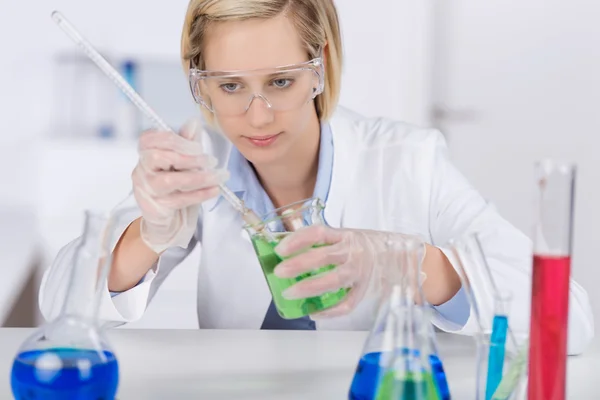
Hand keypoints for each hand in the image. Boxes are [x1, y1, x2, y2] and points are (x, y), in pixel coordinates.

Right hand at [132, 118, 228, 253]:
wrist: (170, 221)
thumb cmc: (177, 188)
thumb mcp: (184, 163)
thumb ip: (187, 143)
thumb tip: (193, 122)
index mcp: (146, 153)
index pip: (150, 138)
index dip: (176, 140)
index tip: (198, 146)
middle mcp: (141, 170)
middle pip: (157, 156)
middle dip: (188, 158)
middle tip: (212, 161)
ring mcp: (146, 190)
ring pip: (170, 180)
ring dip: (199, 177)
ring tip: (219, 176)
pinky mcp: (155, 208)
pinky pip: (178, 199)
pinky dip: (200, 194)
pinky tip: (214, 189)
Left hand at [273, 225, 424, 317]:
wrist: (407, 258)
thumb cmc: (371, 247)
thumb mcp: (351, 237)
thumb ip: (328, 243)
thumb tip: (291, 252)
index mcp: (347, 235)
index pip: (319, 233)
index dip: (298, 239)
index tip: (280, 248)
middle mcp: (354, 251)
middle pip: (323, 256)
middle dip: (298, 264)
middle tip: (280, 272)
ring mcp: (361, 272)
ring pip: (333, 280)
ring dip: (309, 287)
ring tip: (291, 293)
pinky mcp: (366, 290)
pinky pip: (347, 303)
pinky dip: (329, 310)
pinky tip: (314, 312)